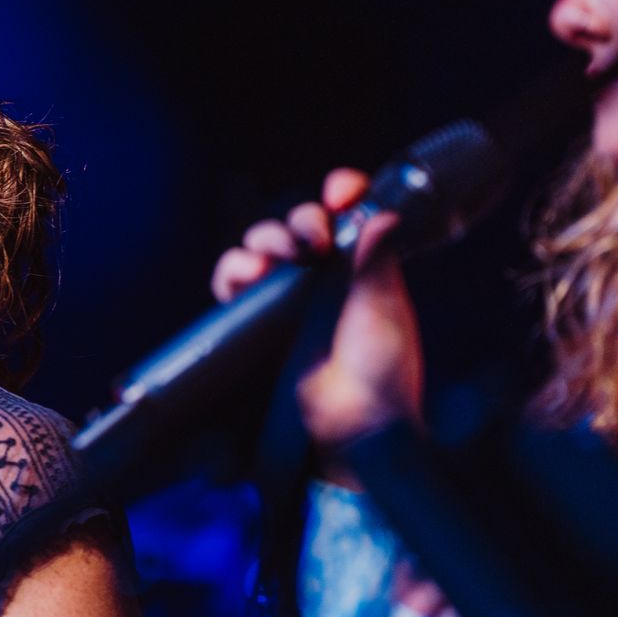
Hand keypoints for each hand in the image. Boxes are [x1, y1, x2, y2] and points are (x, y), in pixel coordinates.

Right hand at [209, 168, 422, 447]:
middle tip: (313, 241)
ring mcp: (287, 295)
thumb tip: (381, 215)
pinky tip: (247, 278)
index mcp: (363, 266)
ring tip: (275, 260)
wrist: (354, 425)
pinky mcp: (255, 318)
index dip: (343, 193)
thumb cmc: (382, 374)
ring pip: (262, 244)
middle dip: (301, 219)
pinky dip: (233, 271)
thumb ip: (378, 263)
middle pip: (300, 222)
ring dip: (264, 239)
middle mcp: (323, 274)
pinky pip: (231, 281)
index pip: (350, 213)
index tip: (341, 191)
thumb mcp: (385, 312)